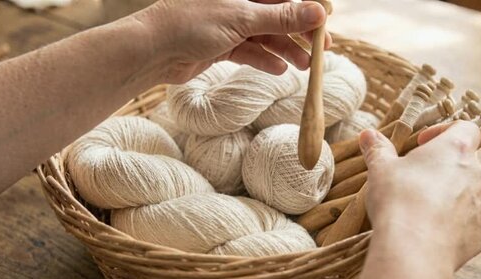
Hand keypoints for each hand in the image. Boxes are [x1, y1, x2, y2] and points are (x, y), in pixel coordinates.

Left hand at [133, 0, 330, 83]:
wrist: (153, 51)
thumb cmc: (191, 24)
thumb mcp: (242, 19)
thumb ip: (281, 18)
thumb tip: (318, 13)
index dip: (306, 6)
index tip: (327, 20)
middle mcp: (236, 2)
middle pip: (277, 15)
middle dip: (300, 32)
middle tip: (322, 49)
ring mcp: (228, 24)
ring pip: (266, 36)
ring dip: (286, 50)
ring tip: (305, 66)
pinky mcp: (221, 45)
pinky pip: (250, 51)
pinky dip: (265, 60)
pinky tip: (280, 70)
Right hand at [359, 121, 480, 270]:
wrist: (414, 251)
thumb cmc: (398, 201)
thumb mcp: (380, 169)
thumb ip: (378, 149)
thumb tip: (368, 134)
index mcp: (457, 149)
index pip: (465, 128)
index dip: (444, 132)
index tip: (422, 144)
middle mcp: (479, 174)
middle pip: (467, 162)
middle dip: (444, 168)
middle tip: (417, 180)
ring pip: (473, 192)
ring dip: (454, 194)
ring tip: (425, 208)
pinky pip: (476, 220)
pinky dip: (461, 221)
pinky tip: (438, 228)